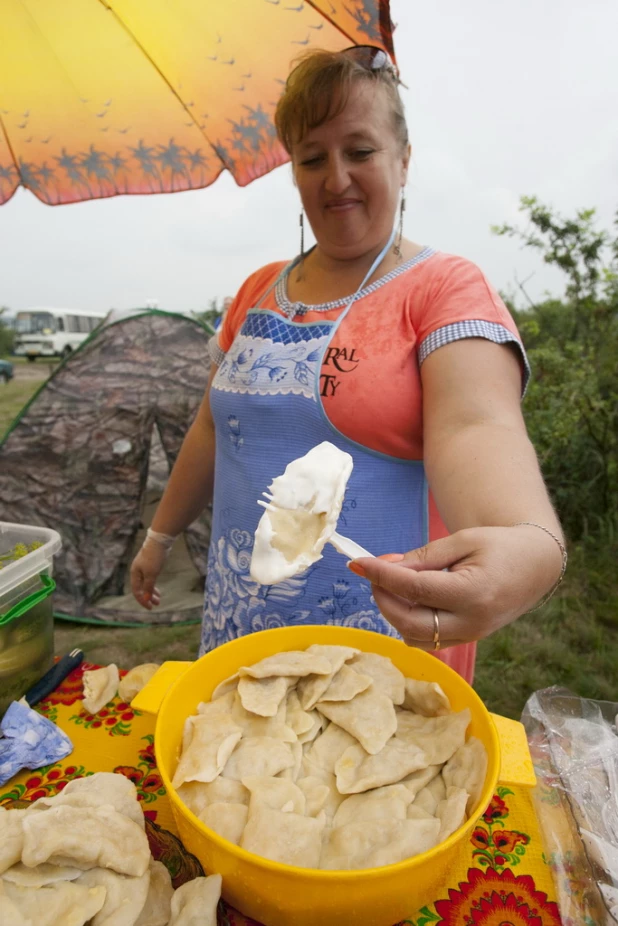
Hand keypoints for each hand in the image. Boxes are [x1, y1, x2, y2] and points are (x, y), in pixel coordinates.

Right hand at [130, 539, 164, 609]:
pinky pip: (150, 578)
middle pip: (141, 588)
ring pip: (146, 583)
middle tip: (157, 604)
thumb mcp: (151, 574)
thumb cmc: (154, 557)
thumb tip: (146, 599)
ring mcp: (143, 567)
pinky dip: (153, 585)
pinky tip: (157, 589)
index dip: (143, 600)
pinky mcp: (150, 564)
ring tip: (159, 599)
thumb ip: (148, 587)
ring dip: (152, 592)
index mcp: (134, 573)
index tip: (150, 607)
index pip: (137, 591)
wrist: (159, 540)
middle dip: (148, 597)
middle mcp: (137, 571)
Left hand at [348, 525, 563, 648]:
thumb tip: (386, 567)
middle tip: (374, 573)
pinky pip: (427, 640)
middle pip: (409, 621)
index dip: (381, 575)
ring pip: (414, 637)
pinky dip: (409, 622)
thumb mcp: (462, 540)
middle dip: (382, 597)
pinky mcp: (467, 640)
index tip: (358, 562)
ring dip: (394, 612)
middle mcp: (471, 621)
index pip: (414, 588)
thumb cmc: (500, 545)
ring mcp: (470, 635)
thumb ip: (423, 557)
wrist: (536, 565)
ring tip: (393, 584)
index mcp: (473, 592)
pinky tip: (408, 599)